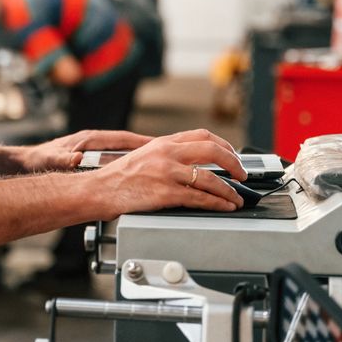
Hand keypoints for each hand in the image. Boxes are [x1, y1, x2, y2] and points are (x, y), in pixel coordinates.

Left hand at [18, 129, 155, 172]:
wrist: (28, 163)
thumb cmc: (39, 160)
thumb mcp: (52, 160)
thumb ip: (63, 160)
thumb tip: (76, 160)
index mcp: (89, 140)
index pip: (122, 139)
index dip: (143, 141)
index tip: (162, 145)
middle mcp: (94, 142)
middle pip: (129, 145)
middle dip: (150, 149)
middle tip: (172, 154)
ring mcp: (94, 149)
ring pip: (124, 153)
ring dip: (142, 158)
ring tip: (162, 165)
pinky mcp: (92, 158)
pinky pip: (117, 160)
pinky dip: (129, 165)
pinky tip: (140, 174)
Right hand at [89, 129, 246, 219]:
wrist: (99, 189)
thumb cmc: (119, 177)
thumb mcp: (145, 155)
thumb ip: (168, 154)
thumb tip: (192, 161)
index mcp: (163, 142)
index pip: (203, 136)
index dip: (225, 146)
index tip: (233, 157)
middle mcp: (167, 153)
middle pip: (212, 150)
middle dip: (234, 163)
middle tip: (242, 175)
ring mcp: (166, 173)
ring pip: (210, 178)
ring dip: (229, 190)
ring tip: (236, 198)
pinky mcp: (165, 193)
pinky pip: (199, 198)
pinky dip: (217, 203)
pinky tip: (223, 206)